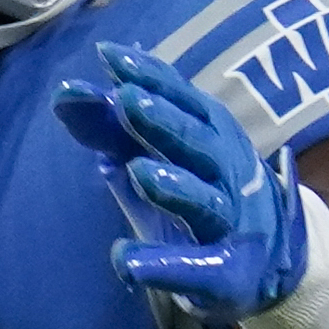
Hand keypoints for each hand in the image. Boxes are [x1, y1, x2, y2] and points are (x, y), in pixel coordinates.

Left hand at [52, 43, 308, 317]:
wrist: (262, 263)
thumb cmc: (196, 195)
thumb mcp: (151, 155)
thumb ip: (110, 127)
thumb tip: (66, 91)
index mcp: (211, 135)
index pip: (182, 100)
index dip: (151, 77)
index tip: (111, 56)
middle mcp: (226, 172)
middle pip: (198, 142)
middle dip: (165, 120)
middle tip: (128, 99)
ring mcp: (230, 222)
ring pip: (204, 200)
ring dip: (174, 185)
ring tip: (138, 171)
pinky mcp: (225, 272)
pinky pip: (196, 268)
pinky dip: (163, 265)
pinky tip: (125, 261)